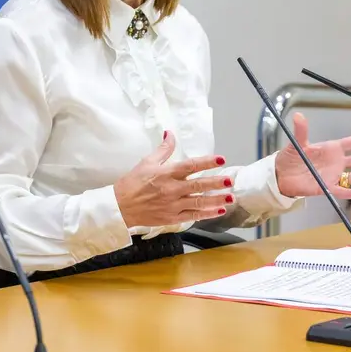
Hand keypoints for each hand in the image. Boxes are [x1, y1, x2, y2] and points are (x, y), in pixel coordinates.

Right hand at [114, 131, 232, 228]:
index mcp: (166, 173)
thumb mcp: (146, 162)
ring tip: (230, 198)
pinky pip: (193, 216)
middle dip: (216, 183)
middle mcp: (172, 189)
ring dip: (216, 200)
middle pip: (199, 184)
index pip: (190, 165)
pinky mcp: (172, 217)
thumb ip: (163, 149)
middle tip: (230, 181)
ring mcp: (173, 205)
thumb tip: (170, 134)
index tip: (221, 159)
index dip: (207, 161)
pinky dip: (206, 214)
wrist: (120, 207)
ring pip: (199, 202)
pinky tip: (218, 211)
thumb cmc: (132, 183)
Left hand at [274, 113, 350, 198]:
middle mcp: (335, 162)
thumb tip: (298, 115)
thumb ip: (301, 131)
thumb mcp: (296, 143)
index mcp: (331, 149)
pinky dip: (348, 192)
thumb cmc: (290, 157)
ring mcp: (332, 175)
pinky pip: (339, 190)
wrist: (281, 175)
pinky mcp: (325, 187)